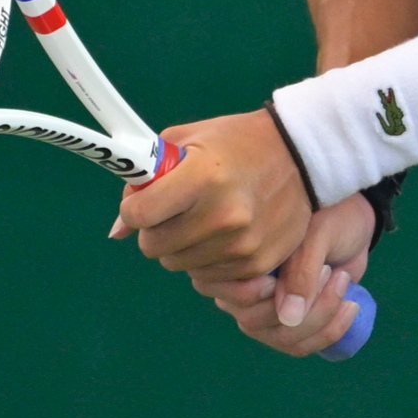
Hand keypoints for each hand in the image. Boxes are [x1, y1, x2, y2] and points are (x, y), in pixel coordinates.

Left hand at [110, 108, 311, 282]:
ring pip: (179, 265)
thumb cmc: (235, 141)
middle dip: (155, 229)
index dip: (134, 209)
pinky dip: (208, 259)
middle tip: (175, 210)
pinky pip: (208, 277)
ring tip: (204, 218)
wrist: (301, 153)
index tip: (143, 202)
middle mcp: (222, 214)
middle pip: (154, 246)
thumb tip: (116, 230)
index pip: (140, 215)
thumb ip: (147, 178)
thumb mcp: (188, 140)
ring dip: (182, 246)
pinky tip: (224, 234)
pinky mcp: (257, 263)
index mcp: (202, 176)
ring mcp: (241, 244)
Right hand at [195, 194, 375, 357]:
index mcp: (235, 262)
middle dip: (302, 304)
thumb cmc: (326, 218)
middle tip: (328, 271)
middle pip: (256, 323)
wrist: (350, 223)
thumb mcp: (316, 234)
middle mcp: (239, 293)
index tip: (302, 271)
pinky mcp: (287, 327)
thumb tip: (288, 317)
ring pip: (282, 338)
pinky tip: (350, 305)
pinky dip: (330, 331)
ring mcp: (262, 314)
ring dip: (321, 317)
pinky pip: (300, 346)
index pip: (234, 295)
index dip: (264, 294)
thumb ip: (300, 271)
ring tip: (342, 282)